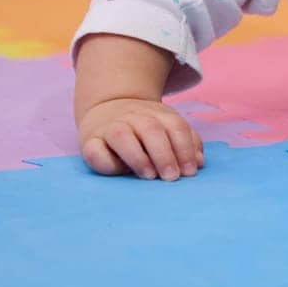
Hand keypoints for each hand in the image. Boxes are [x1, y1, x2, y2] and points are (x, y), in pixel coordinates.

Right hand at [78, 97, 203, 180]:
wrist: (106, 109)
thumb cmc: (144, 129)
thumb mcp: (168, 128)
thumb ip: (186, 143)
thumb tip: (199, 162)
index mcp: (157, 114)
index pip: (175, 127)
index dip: (185, 148)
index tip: (190, 171)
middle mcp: (133, 117)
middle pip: (151, 130)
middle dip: (164, 154)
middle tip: (171, 177)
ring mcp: (109, 127)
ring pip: (121, 135)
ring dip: (137, 156)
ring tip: (149, 175)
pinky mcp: (89, 142)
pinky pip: (94, 150)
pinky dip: (106, 161)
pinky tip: (119, 172)